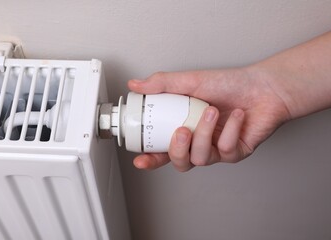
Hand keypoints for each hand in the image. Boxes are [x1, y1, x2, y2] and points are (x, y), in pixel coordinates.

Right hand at [128, 68, 290, 170]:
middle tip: (181, 131)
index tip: (140, 159)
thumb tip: (135, 84)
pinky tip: (238, 116)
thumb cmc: (229, 84)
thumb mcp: (191, 81)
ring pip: (202, 158)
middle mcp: (199, 141)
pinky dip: (231, 130)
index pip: (163, 149)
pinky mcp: (236, 153)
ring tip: (212, 112)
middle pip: (180, 162)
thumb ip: (162, 84)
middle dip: (178, 150)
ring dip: (205, 134)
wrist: (263, 86)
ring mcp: (217, 149)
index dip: (151, 158)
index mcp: (185, 127)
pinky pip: (226, 150)